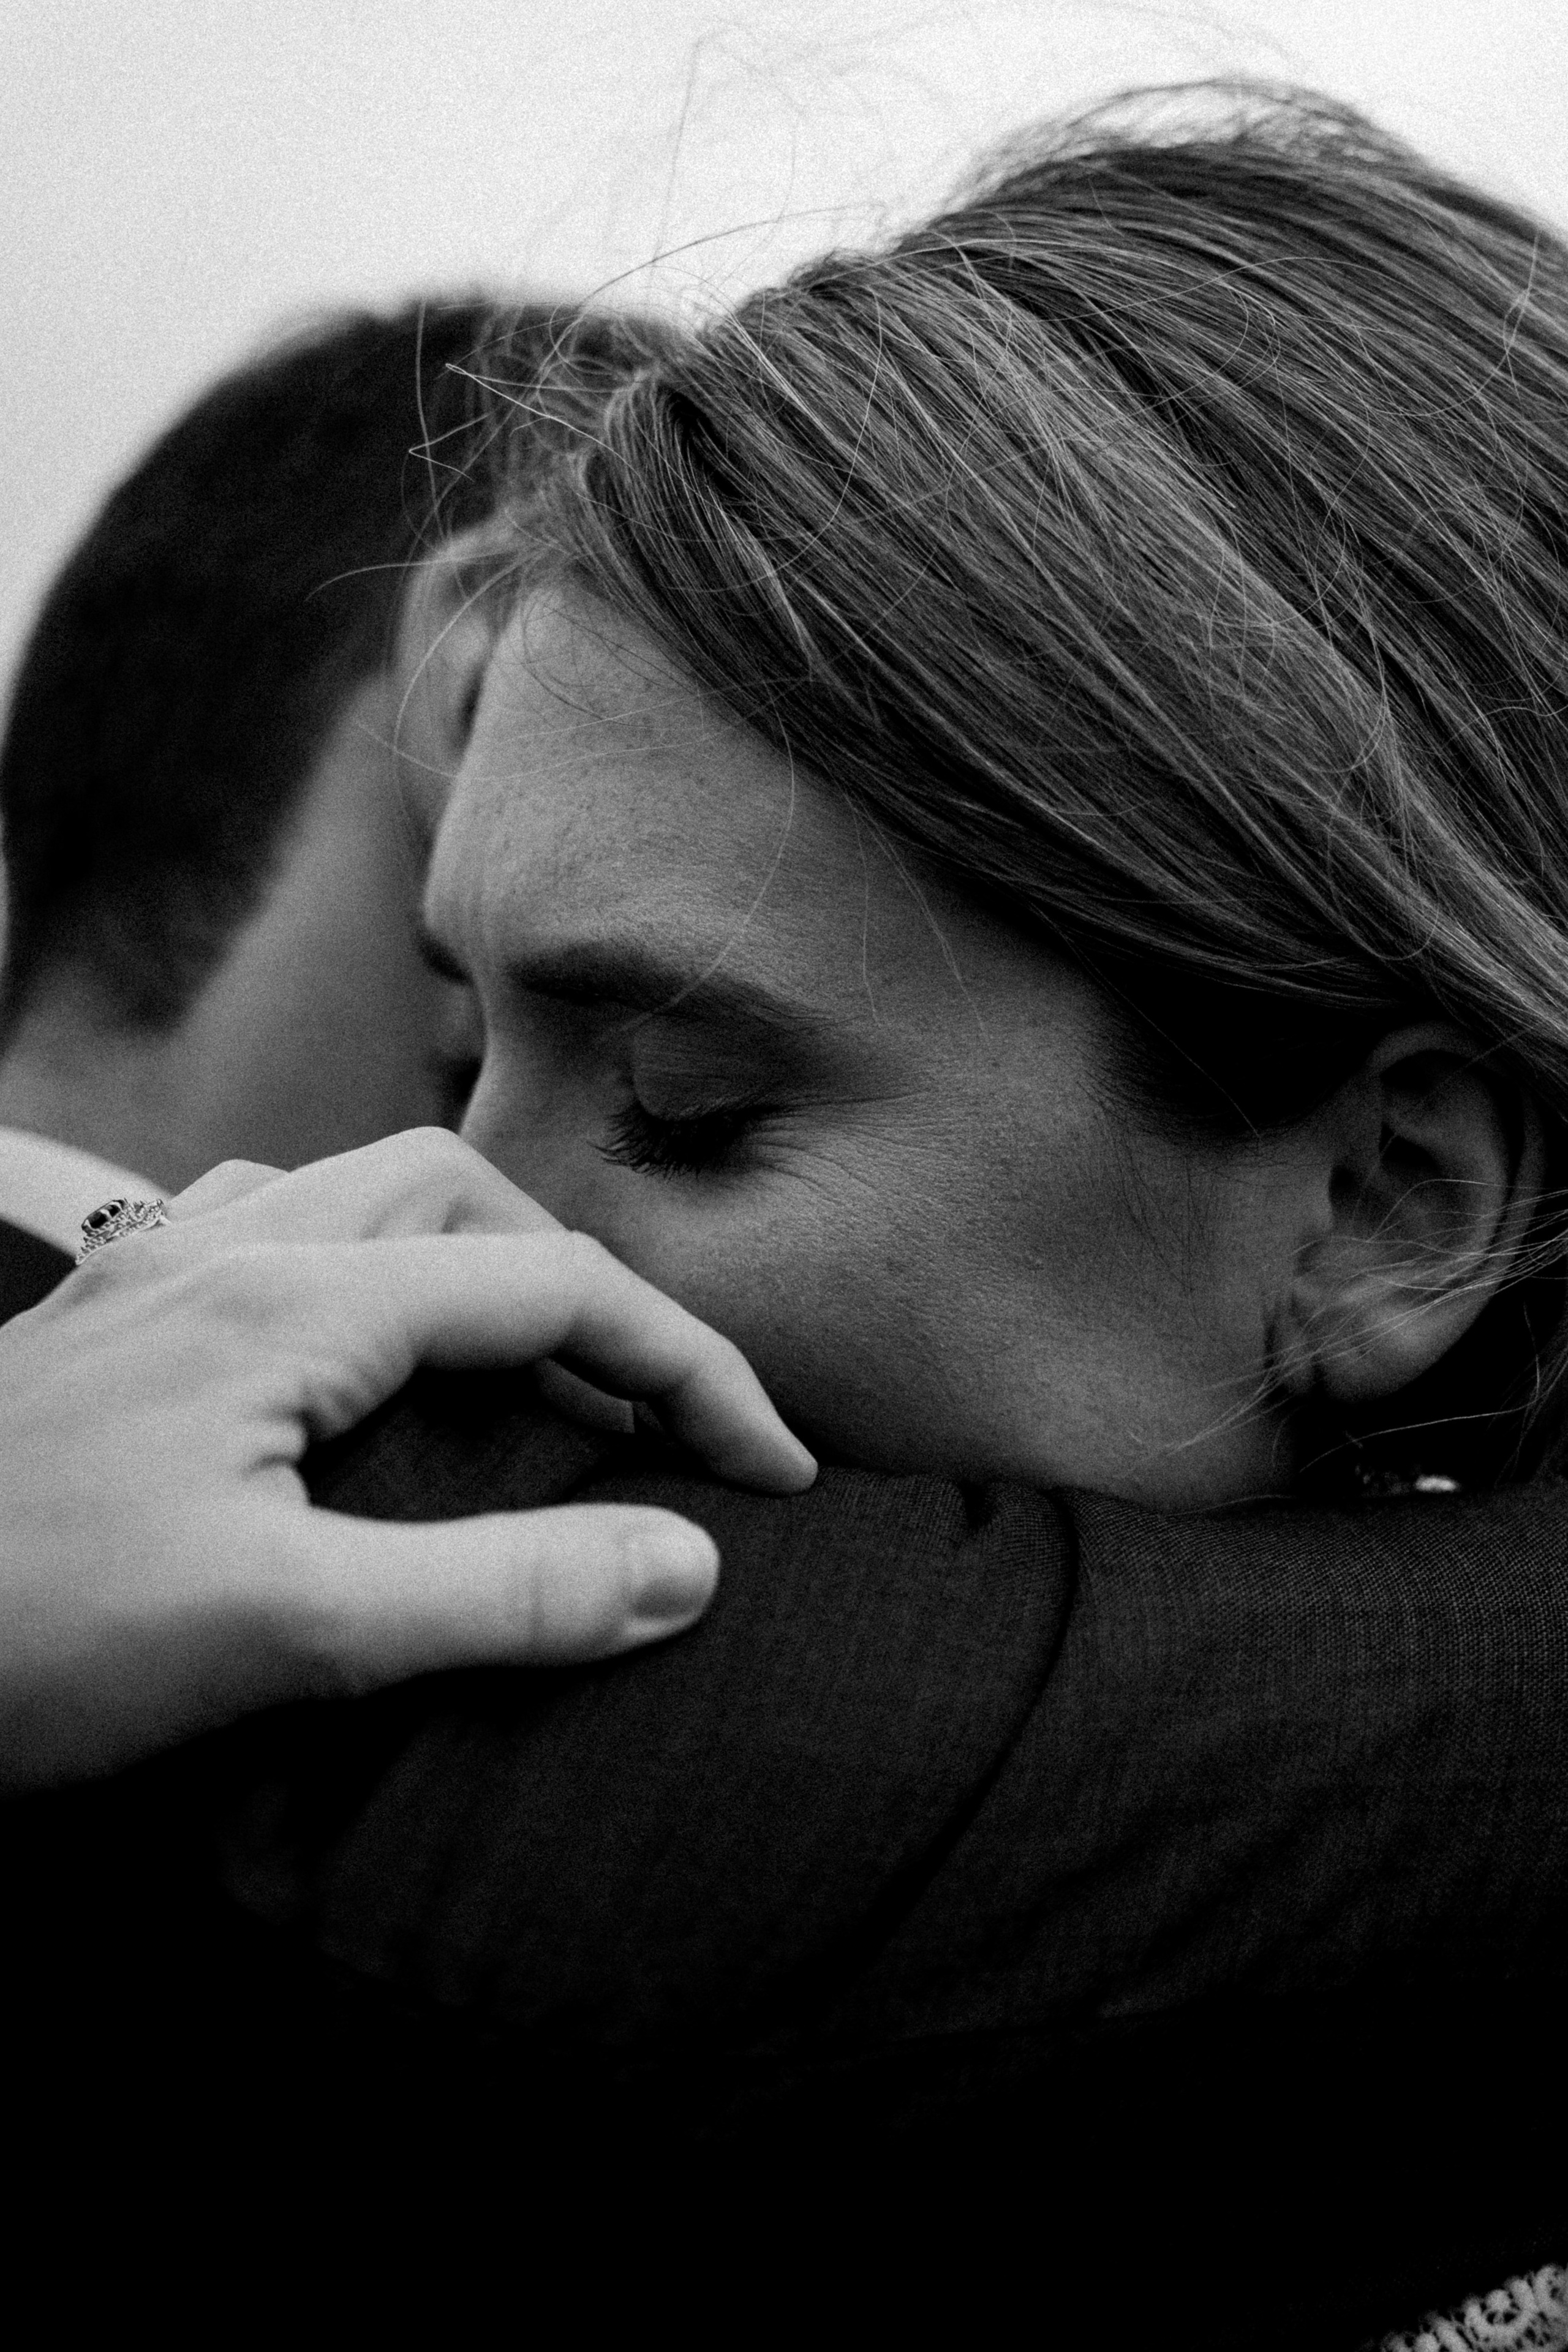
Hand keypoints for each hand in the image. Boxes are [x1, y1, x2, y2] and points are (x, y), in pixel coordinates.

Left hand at [0, 1128, 814, 1788]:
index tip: (777, 1469)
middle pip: (459, 1198)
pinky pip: (263, 1236)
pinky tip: (349, 1347)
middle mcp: (220, 1253)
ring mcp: (147, 1275)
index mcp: (287, 1306)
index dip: (689, 1369)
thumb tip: (687, 1564)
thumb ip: (500, 1591)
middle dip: (581, 1283)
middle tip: (649, 1404)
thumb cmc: (24, 1640)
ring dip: (467, 1257)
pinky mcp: (102, 1323)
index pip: (550, 1290)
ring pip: (355, 1199)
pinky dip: (355, 1268)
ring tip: (525, 1364)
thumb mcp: (288, 1633)